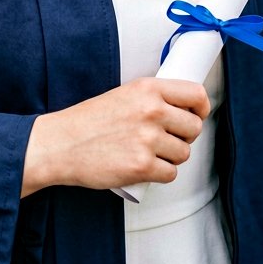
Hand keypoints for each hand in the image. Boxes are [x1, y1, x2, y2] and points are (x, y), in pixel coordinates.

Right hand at [21, 77, 209, 196]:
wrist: (61, 144)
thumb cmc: (88, 121)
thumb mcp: (123, 95)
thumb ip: (152, 99)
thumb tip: (181, 112)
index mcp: (148, 89)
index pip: (195, 94)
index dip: (201, 108)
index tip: (197, 115)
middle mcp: (151, 110)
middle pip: (194, 128)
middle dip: (184, 137)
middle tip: (166, 139)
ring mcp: (148, 139)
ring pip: (183, 153)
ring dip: (171, 157)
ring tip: (150, 153)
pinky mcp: (142, 166)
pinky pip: (170, 174)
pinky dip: (160, 175)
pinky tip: (145, 167)